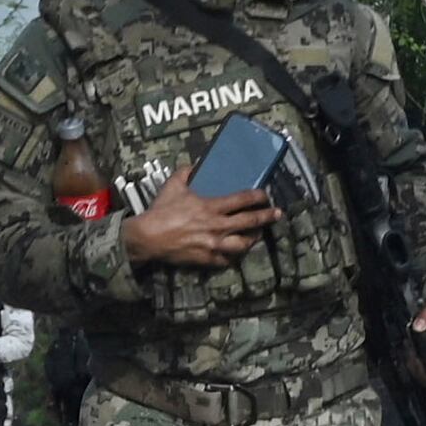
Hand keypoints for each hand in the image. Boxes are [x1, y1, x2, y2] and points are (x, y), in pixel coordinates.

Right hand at [120, 183, 277, 269]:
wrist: (148, 237)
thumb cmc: (161, 211)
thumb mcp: (173, 185)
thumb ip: (185, 172)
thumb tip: (193, 164)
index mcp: (211, 207)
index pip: (243, 199)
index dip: (258, 196)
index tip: (265, 195)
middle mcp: (217, 226)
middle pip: (250, 222)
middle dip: (267, 217)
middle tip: (277, 214)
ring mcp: (213, 244)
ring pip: (243, 244)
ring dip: (253, 239)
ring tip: (257, 235)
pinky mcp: (206, 259)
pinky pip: (226, 260)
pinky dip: (232, 257)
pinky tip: (235, 253)